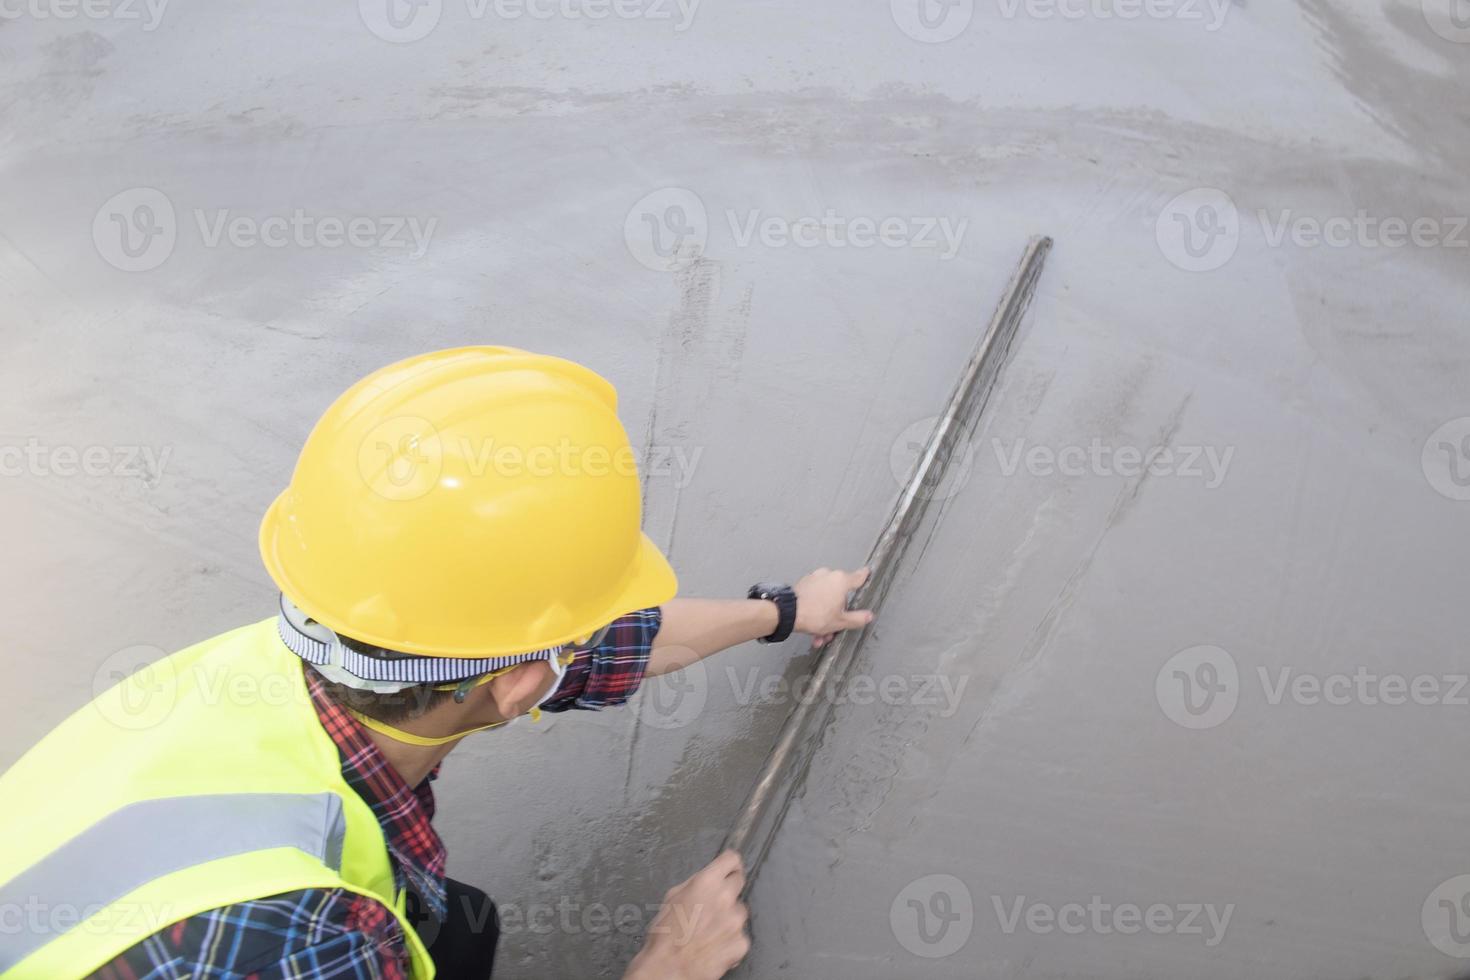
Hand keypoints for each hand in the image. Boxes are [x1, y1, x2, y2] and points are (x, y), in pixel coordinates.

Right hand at [626, 851, 750, 979]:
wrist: (668, 968)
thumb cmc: (665, 936)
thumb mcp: (672, 897)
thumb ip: (694, 884)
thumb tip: (706, 879)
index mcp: (707, 882)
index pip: (731, 859)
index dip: (729, 863)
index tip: (729, 866)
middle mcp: (725, 898)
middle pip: (738, 881)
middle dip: (728, 888)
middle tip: (714, 902)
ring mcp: (735, 921)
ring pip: (739, 911)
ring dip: (728, 916)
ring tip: (708, 929)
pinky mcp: (741, 942)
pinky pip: (740, 935)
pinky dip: (730, 939)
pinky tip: (714, 943)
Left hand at [794, 566, 874, 649]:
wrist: (788, 613)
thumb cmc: (815, 615)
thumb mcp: (841, 622)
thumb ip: (857, 618)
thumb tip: (868, 616)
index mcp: (841, 581)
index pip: (858, 577)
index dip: (864, 577)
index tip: (867, 573)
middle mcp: (828, 575)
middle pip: (839, 594)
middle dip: (837, 613)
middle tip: (834, 628)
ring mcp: (815, 578)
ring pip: (826, 598)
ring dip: (825, 615)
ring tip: (819, 634)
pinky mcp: (804, 584)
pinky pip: (814, 596)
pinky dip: (815, 609)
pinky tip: (811, 626)